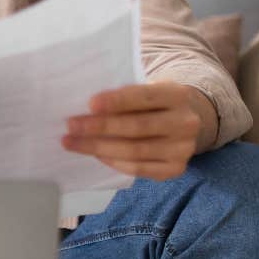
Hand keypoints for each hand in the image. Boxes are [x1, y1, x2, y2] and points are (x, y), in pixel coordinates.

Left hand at [63, 81, 214, 180]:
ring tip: (73, 142)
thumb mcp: (148, 89)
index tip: (90, 104)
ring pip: (135, 150)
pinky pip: (140, 168)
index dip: (117, 101)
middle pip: (137, 126)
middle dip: (100, 127)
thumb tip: (86, 107)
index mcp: (177, 94)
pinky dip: (115, 162)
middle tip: (71, 126)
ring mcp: (183, 148)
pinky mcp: (176, 168)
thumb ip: (126, 95)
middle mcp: (185, 122)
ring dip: (99, 147)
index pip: (144, 97)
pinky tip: (96, 155)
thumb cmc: (154, 102)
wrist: (187, 121)